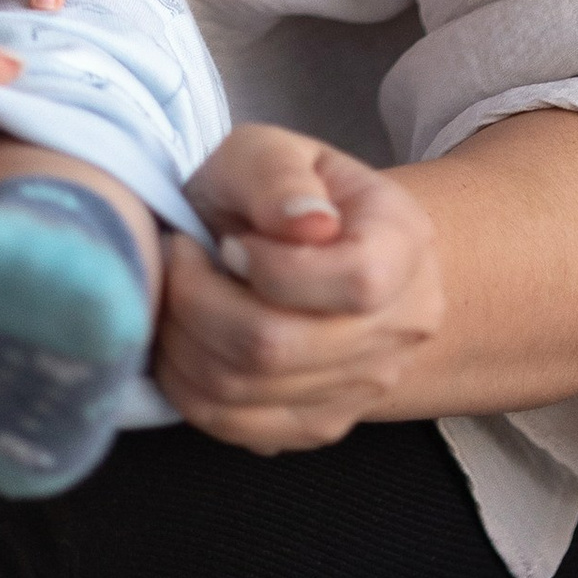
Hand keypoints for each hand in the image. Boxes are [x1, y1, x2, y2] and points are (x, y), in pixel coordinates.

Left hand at [154, 126, 444, 451]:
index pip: (357, 281)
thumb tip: (308, 223)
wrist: (303, 246)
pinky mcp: (317, 425)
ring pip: (244, 391)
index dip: (273, 266)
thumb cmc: (279, 193)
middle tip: (177, 258)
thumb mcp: (270, 151)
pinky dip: (184, 383)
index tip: (230, 241)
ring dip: (179, 339)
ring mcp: (363, 387)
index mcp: (403, 244)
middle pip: (279, 346)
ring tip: (173, 293)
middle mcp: (400, 327)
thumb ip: (279, 175)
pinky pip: (233, 426)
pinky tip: (181, 337)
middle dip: (196, 300)